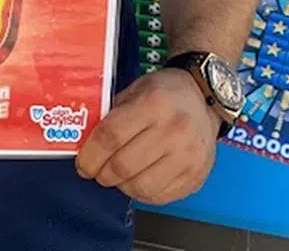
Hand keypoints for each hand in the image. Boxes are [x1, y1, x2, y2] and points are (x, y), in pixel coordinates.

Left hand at [75, 68, 218, 204]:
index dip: (90, 156)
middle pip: (123, 166)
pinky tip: (139, 179)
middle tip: (98, 171)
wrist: (205, 99)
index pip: (110, 136)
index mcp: (153, 103)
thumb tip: (86, 144)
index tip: (83, 164)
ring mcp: (188, 156)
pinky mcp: (196, 176)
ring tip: (119, 175)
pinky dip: (142, 193)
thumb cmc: (166, 94)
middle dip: (102, 174)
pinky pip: (159, 197)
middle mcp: (174, 130)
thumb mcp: (135, 90)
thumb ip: (111, 115)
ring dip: (121, 185)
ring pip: (140, 187)